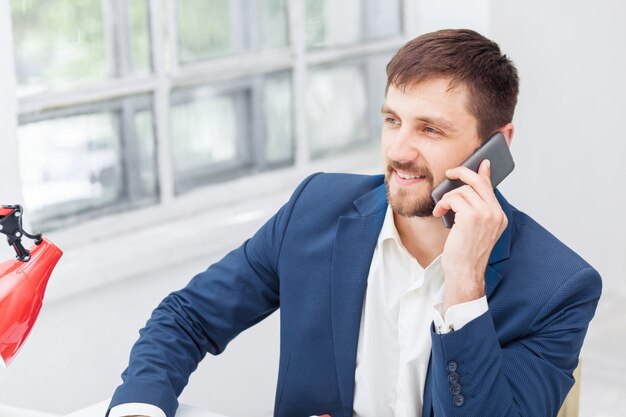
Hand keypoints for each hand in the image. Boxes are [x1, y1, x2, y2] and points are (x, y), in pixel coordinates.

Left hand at [432, 159, 507, 311]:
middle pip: (478, 181)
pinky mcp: (472, 217)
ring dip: (447, 197)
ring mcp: (486, 214)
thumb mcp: (472, 229)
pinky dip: (443, 203)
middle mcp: (496, 214)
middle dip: (462, 172)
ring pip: (463, 190)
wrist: (464, 273)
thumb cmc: (465, 254)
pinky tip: (439, 213)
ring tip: (441, 209)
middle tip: (450, 172)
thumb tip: (467, 193)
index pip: (490, 187)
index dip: (483, 173)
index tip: (481, 163)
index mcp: (499, 217)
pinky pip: (454, 198)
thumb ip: (474, 209)